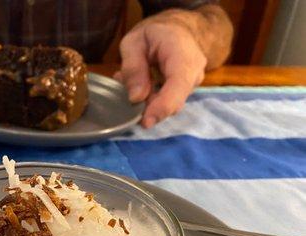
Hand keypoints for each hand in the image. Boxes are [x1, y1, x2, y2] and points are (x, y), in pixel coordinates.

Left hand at [115, 14, 206, 128]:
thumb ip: (133, 68)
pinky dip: (149, 100)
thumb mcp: (134, 42)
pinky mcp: (186, 91)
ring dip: (145, 101)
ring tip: (127, 81)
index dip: (163, 106)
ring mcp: (193, 83)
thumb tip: (136, 98)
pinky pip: (167, 102)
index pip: (178, 84)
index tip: (145, 122)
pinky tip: (137, 86)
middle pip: (175, 101)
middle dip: (148, 106)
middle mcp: (194, 70)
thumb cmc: (154, 33)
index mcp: (182, 53)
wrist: (176, 29)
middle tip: (123, 91)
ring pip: (169, 104)